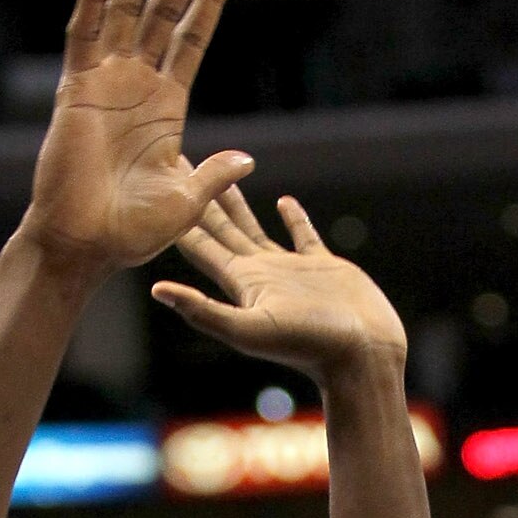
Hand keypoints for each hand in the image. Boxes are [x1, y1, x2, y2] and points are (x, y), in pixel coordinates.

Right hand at [21, 0, 252, 271]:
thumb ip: (213, 175)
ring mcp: (104, 80)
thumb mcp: (186, 203)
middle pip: (164, 6)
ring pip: (124, 5)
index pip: (192, 36)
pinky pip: (84, 35)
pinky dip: (92, 0)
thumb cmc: (131, 232)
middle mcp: (137, 82)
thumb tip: (248, 158)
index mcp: (167, 104)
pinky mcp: (74, 89)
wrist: (85, 245)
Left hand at [151, 185, 406, 385]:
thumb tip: (156, 290)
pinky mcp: (322, 268)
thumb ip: (203, 311)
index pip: (200, 243)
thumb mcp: (249, 330)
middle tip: (181, 163)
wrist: (361, 355)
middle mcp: (259, 274)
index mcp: (240, 282)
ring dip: (237, 202)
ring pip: (255, 228)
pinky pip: (302, 236)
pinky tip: (284, 201)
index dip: (178, 216)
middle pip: (220, 228)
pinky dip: (293, 218)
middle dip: (199, 197)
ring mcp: (289, 270)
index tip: (158, 183)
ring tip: (224, 175)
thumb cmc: (308, 346)